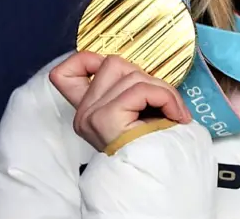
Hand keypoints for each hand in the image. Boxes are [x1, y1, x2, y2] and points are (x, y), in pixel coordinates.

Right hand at [49, 52, 191, 150]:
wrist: (161, 180)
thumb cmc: (156, 146)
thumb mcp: (139, 112)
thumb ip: (129, 90)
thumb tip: (138, 69)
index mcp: (89, 111)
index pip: (64, 73)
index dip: (87, 59)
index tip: (116, 70)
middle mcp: (84, 113)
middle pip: (113, 63)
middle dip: (147, 77)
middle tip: (164, 102)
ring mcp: (91, 116)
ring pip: (132, 75)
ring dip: (163, 90)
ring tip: (173, 112)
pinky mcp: (105, 119)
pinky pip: (141, 90)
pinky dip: (166, 98)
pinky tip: (175, 116)